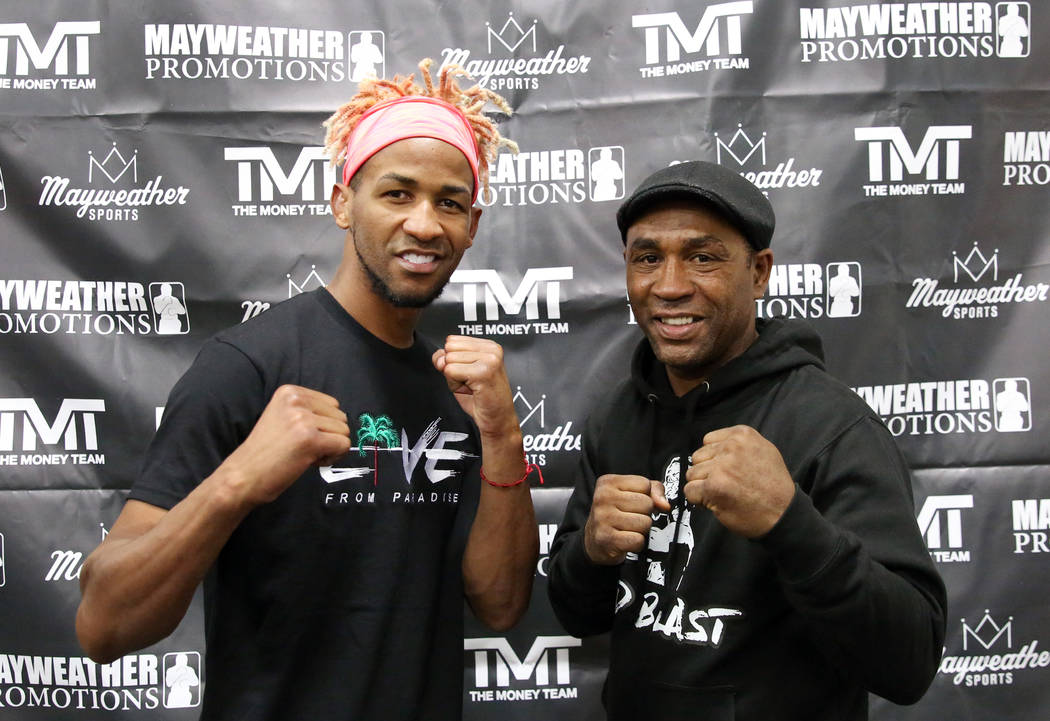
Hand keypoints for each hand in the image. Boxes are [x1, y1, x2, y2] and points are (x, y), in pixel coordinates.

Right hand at [220, 384, 350, 506]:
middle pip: (340, 416)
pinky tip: (310, 461)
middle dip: (329, 436)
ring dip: (330, 448)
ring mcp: (303, 419)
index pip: (332, 404)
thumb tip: (342, 417)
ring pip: (344, 432)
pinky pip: (343, 445)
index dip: (324, 425)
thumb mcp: (283, 418)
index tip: (303, 437)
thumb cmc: (265, 453)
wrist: (243, 476)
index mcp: (289, 392)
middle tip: (303, 448)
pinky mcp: (310, 439)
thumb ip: (308, 411)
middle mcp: (296, 400)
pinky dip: (333, 457)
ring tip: (304, 454)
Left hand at [432, 336, 517, 437]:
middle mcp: (491, 349)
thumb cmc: (482, 399)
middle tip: (470, 382)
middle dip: (453, 369)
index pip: (451, 341)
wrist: (497, 419)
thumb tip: (439, 358)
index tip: (469, 374)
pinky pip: (450, 372)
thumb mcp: (459, 373)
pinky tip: (471, 390)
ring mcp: (489, 359)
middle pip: (449, 349)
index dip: (453, 361)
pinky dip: (455, 385)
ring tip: (472, 386)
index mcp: (488, 346)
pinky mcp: (483, 372)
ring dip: (455, 379)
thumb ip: (446, 359)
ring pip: (449, 360)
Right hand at [584, 474, 670, 564]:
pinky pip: (638, 540)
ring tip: (628, 528)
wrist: (593, 540)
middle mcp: (603, 498)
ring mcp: (603, 518)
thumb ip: (653, 490)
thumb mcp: (631, 493)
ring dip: (641, 529)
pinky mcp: (606, 539)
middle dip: (644, 513)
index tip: (633, 503)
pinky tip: (625, 539)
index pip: (645, 484)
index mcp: (608, 482)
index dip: (645, 495)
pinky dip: (636, 543)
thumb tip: (664, 505)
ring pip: (645, 522)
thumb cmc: (615, 514)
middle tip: (630, 517)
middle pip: (647, 504)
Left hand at [684, 425, 794, 537]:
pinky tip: (717, 502)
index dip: (713, 458)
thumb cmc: (774, 488)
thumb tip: (714, 447)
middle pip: (698, 457)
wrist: (783, 514)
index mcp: (742, 435)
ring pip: (692, 474)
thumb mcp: (763, 451)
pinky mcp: (713, 487)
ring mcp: (721, 467)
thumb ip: (738, 445)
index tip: (725, 470)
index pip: (708, 441)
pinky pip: (690, 491)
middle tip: (726, 484)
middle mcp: (731, 447)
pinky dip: (699, 500)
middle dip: (706, 472)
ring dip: (703, 487)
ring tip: (724, 493)